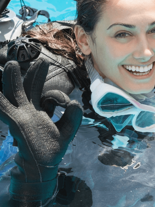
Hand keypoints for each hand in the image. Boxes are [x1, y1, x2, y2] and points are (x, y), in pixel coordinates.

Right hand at [0, 59, 82, 203]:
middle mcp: (29, 111)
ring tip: (12, 64)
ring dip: (12, 79)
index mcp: (41, 111)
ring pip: (15, 93)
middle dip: (34, 74)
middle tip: (41, 60)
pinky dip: (0, 100)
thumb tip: (75, 102)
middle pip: (29, 88)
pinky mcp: (16, 123)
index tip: (67, 102)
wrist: (43, 166)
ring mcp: (21, 116)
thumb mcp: (67, 131)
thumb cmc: (52, 148)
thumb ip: (74, 117)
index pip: (47, 96)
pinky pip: (4, 109)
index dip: (57, 95)